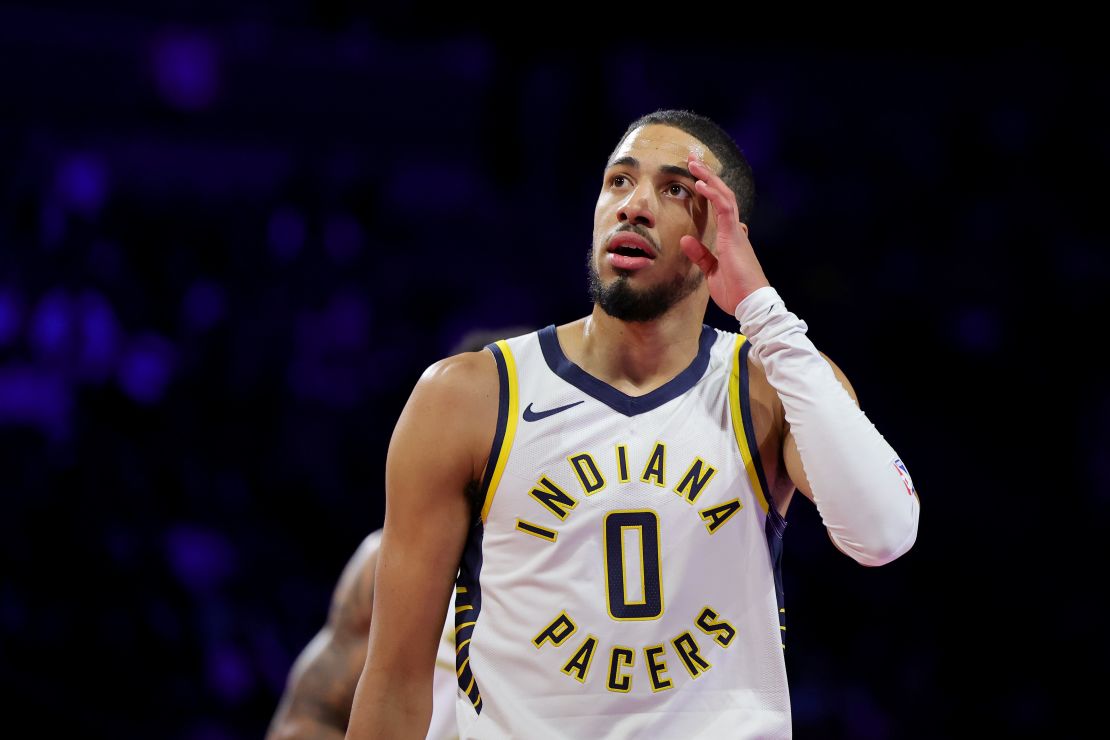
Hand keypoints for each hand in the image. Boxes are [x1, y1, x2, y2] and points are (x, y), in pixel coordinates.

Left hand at [680, 153, 769, 314]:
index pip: (720, 208)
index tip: (696, 180)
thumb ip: (700, 254)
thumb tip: (685, 239)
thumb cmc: (735, 291)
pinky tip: (701, 184)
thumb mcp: (711, 271)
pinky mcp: (735, 236)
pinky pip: (725, 208)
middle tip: (693, 161)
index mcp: (730, 238)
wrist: (750, 303)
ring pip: (725, 196)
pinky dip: (713, 194)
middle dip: (708, 177)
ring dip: (709, 178)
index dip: (709, 192)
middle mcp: (735, 230)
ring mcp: (736, 231)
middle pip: (723, 196)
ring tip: (694, 164)